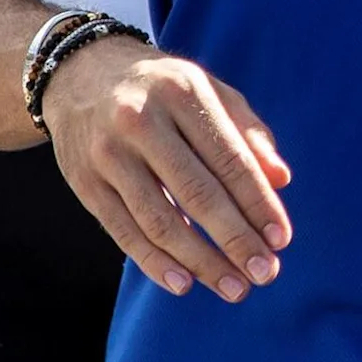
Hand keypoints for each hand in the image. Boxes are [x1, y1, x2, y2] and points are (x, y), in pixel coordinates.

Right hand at [44, 39, 294, 303]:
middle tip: (265, 274)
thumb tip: (281, 180)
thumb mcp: (208, 89)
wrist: (80, 73)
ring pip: (159, 220)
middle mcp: (141, 121)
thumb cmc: (161, 88)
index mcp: (182, 92)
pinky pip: (123, 231)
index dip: (258, 203)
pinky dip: (155, 262)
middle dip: (235, 240)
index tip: (281, 240)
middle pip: (197, 193)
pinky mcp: (84, 182)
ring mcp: (108, 154)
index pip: (230, 158)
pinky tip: (184, 282)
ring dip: (201, 261)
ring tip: (233, 288)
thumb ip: (247, 131)